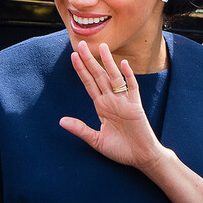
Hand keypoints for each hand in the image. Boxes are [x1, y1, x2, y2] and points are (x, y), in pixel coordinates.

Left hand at [59, 41, 164, 169]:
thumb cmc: (121, 150)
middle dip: (90, 60)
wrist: (141, 157)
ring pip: (114, 77)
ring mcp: (124, 101)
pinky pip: (132, 87)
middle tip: (81, 44)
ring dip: (107, 62)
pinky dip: (128, 76)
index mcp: (102, 107)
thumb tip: (61, 121)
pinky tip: (123, 64)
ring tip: (101, 47)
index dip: (82, 70)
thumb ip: (80, 129)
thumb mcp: (96, 141)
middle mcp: (112, 101)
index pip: (89, 84)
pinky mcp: (136, 106)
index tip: (73, 56)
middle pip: (99, 76)